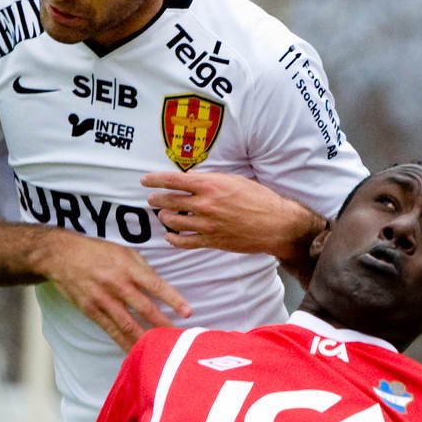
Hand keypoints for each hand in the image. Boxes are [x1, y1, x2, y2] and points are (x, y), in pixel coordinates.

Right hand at [45, 234, 190, 351]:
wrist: (61, 256)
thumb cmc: (97, 252)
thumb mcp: (123, 252)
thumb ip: (143, 269)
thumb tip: (162, 288)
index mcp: (128, 268)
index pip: (155, 285)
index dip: (173, 299)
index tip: (188, 313)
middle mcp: (116, 285)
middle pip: (144, 309)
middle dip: (163, 325)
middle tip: (179, 339)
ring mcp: (103, 300)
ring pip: (127, 325)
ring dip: (145, 339)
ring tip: (161, 352)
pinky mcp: (91, 311)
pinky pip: (111, 331)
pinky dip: (124, 343)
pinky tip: (136, 353)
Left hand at [142, 170, 325, 264]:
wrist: (276, 224)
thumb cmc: (259, 198)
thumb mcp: (234, 180)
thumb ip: (211, 180)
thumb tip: (192, 180)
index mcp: (210, 185)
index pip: (172, 180)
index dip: (154, 180)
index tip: (145, 180)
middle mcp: (205, 204)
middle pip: (168, 201)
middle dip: (156, 199)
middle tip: (152, 199)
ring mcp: (207, 224)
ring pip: (172, 222)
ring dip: (164, 218)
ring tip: (164, 215)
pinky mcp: (211, 241)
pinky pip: (183, 242)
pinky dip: (173, 239)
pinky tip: (171, 236)